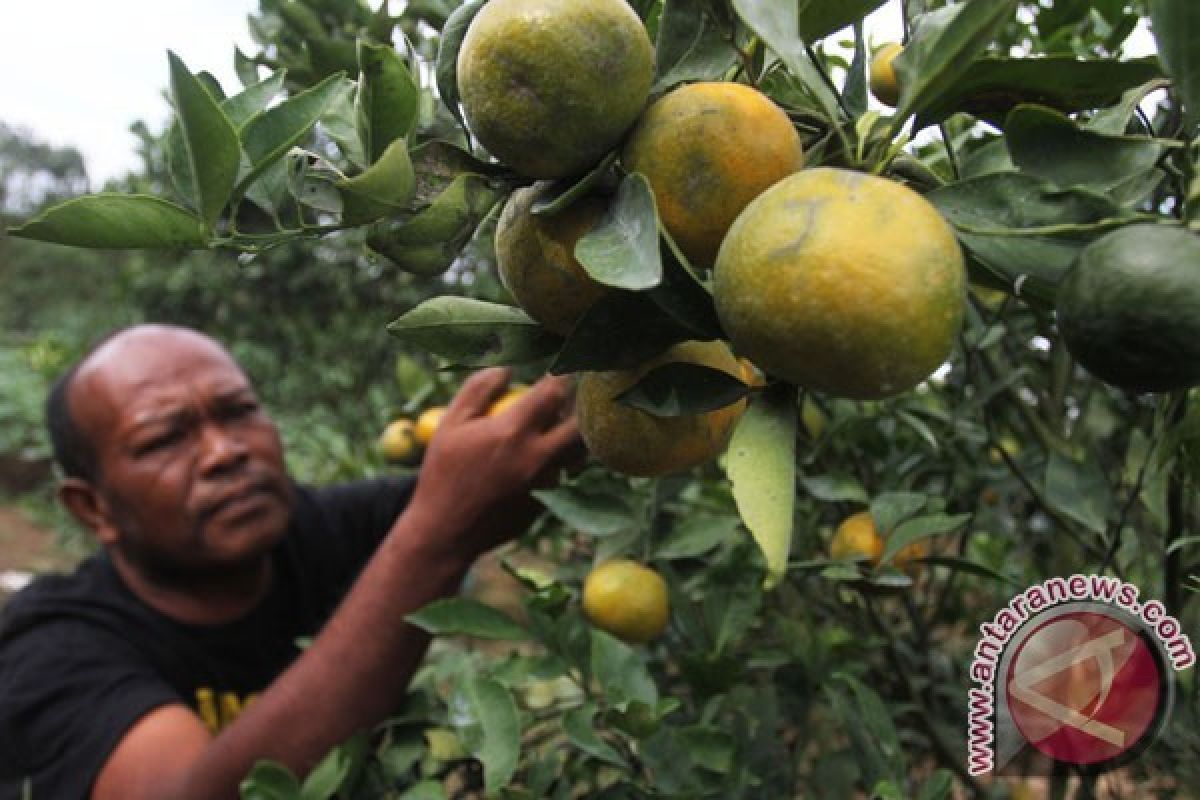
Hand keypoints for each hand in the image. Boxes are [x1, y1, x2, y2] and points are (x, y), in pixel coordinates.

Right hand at [407, 368, 581, 564]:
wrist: (445, 532)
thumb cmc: (442, 472)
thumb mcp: (450, 424)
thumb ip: (478, 389)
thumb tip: (507, 368)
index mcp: (512, 432)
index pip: (553, 392)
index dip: (564, 374)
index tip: (566, 366)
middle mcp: (536, 458)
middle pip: (581, 424)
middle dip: (583, 406)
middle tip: (576, 395)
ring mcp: (546, 484)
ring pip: (579, 453)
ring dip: (576, 434)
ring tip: (564, 422)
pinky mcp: (548, 504)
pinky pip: (565, 475)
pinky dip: (561, 461)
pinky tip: (548, 454)